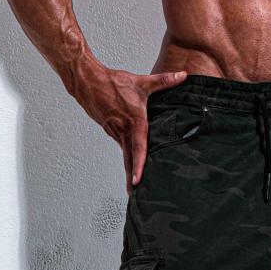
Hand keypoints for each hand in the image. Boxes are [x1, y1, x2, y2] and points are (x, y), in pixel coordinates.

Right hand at [78, 66, 188, 192]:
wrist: (87, 81)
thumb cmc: (113, 82)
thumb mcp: (141, 82)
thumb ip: (163, 80)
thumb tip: (183, 75)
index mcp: (133, 121)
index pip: (138, 147)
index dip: (139, 165)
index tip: (139, 180)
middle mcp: (122, 130)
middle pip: (128, 158)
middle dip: (131, 177)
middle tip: (134, 194)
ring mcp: (114, 130)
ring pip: (124, 152)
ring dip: (129, 167)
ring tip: (135, 182)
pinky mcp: (109, 128)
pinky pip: (120, 142)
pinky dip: (125, 153)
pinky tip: (130, 159)